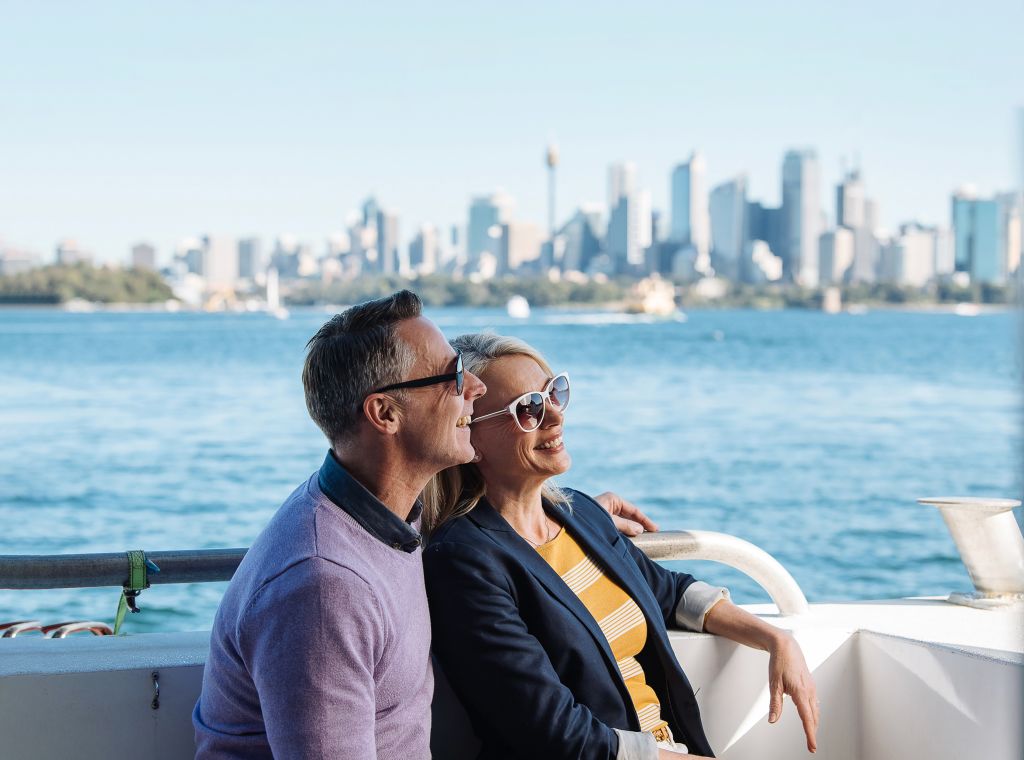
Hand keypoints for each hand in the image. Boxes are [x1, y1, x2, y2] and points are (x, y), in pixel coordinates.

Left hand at [593, 491, 658, 535]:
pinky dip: (623, 531)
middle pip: (629, 515)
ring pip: (623, 521)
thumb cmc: (588, 519)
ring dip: (631, 529)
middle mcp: (609, 503)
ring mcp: (605, 512)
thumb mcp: (609, 522)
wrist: (568, 523)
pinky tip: (629, 539)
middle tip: (652, 535)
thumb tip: (640, 530)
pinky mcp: (600, 521)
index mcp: (613, 499)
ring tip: (643, 539)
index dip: (645, 520)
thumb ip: (625, 526)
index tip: (655, 530)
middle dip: (639, 524)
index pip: (634, 510)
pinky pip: (616, 525)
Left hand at [768, 633, 818, 752]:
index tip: (812, 746)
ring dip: (814, 723)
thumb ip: (774, 704)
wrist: (786, 646)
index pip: (807, 718)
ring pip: (816, 710)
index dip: (810, 734)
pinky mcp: (810, 684)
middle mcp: (809, 690)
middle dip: (813, 732)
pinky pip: (815, 702)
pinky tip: (812, 716)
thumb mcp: (773, 683)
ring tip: (811, 734)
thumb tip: (772, 720)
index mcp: (800, 692)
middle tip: (811, 746)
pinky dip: (814, 713)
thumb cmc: (779, 662)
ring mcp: (812, 687)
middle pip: (814, 717)